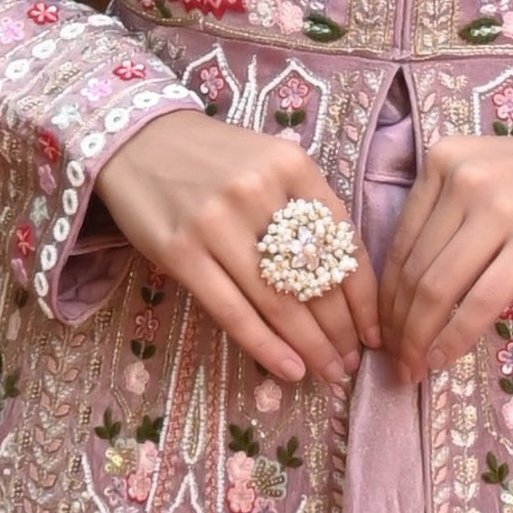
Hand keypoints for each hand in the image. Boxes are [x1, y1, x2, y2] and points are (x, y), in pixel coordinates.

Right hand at [94, 111, 372, 389]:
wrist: (138, 141)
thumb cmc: (216, 160)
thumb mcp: (271, 165)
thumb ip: (307, 210)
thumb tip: (344, 286)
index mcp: (292, 167)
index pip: (343, 244)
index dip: (364, 298)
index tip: (374, 332)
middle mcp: (259, 192)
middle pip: (314, 279)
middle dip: (340, 331)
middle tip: (351, 362)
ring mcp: (216, 223)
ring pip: (277, 302)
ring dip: (310, 346)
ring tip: (328, 371)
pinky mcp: (180, 252)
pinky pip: (232, 311)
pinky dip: (265, 346)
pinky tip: (289, 369)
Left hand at [381, 132, 512, 384]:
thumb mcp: (493, 177)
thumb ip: (452, 213)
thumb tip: (412, 288)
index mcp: (445, 158)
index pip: (401, 241)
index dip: (386, 296)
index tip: (385, 331)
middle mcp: (463, 176)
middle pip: (414, 268)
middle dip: (398, 325)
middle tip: (396, 362)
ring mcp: (499, 206)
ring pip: (439, 287)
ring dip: (419, 337)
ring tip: (415, 368)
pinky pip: (481, 299)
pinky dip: (456, 335)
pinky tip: (445, 357)